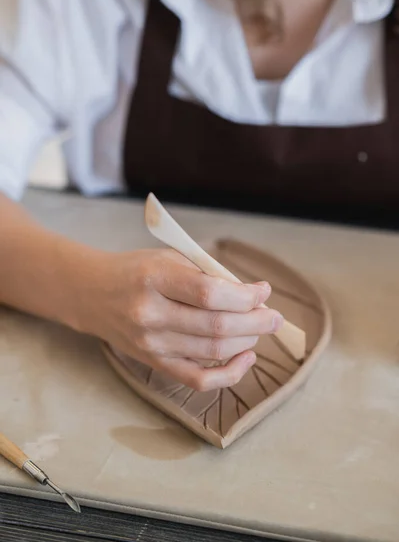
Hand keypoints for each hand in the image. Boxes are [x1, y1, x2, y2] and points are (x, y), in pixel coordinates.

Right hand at [86, 249, 283, 390]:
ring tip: (261, 329)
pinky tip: (246, 358)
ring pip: (213, 353)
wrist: (93, 294)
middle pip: (217, 327)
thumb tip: (254, 295)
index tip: (263, 292)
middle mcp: (150, 314)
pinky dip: (229, 374)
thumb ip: (209, 274)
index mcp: (154, 278)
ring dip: (248, 342)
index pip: (209, 293)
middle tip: (275, 317)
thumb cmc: (137, 271)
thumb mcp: (169, 258)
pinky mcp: (154, 363)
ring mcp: (151, 344)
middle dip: (256, 322)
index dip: (245, 297)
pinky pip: (197, 380)